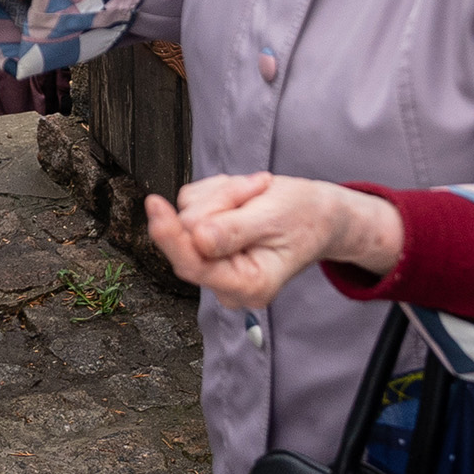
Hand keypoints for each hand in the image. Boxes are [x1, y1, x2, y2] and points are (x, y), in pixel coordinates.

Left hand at [144, 174, 393, 312]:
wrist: (319, 214)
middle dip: (220, 201)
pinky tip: (244, 197)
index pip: (194, 265)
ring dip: (222, 193)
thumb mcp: (274, 218)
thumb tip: (196, 239)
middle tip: (257, 188)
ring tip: (256, 194)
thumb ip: (234, 231)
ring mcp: (213, 260)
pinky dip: (218, 191)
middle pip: (190, 232)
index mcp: (247, 286)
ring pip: (190, 212)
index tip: (154, 205)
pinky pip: (193, 202)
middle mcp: (225, 281)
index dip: (171, 236)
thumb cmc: (304, 217)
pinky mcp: (204, 239)